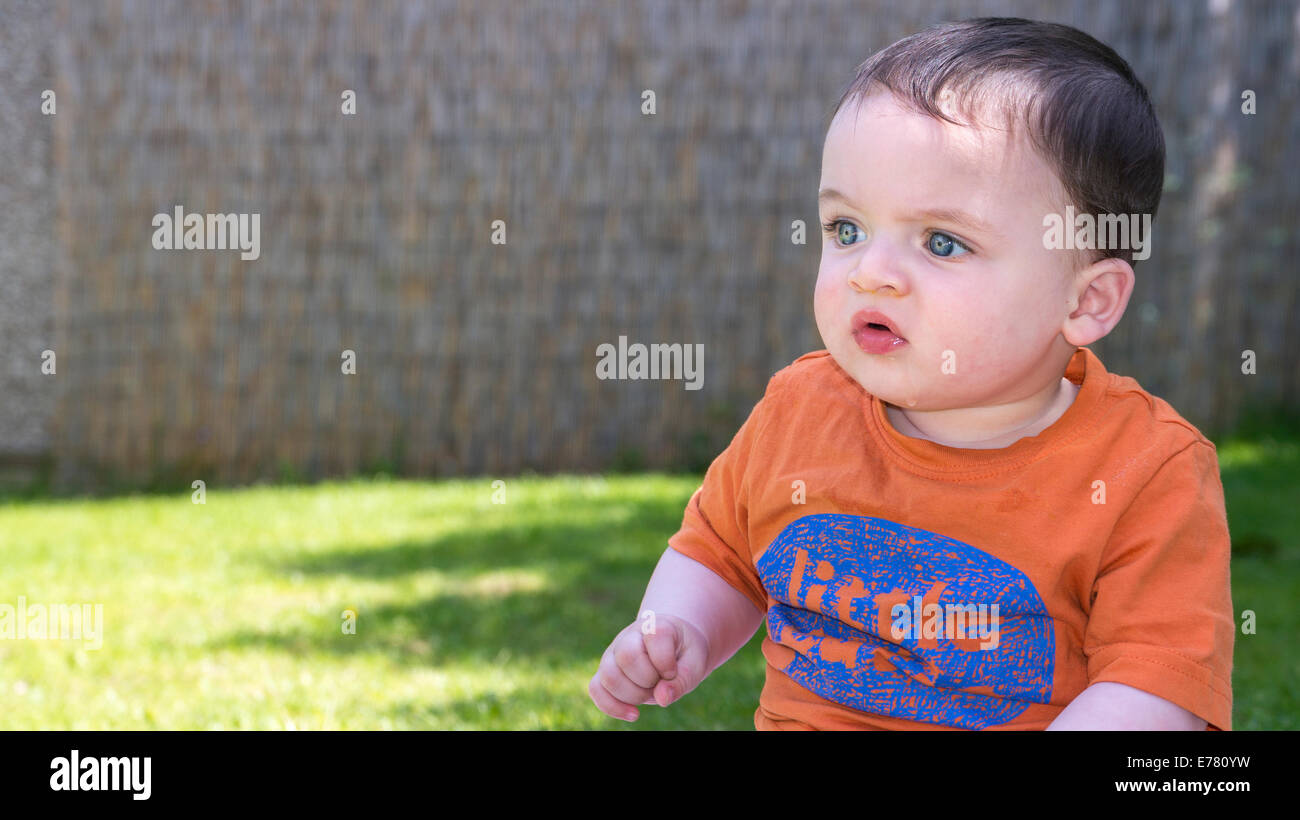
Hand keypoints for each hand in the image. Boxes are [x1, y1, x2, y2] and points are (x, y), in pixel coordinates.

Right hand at [588, 612, 710, 721]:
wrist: (674, 646)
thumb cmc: (685, 653)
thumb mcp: (696, 663)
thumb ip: (683, 679)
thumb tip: (662, 699)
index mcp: (655, 626)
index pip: (653, 637)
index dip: (665, 662)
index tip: (673, 671)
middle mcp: (629, 636)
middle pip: (627, 657)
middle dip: (648, 680)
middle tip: (662, 683)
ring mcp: (613, 653)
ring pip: (608, 676)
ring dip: (633, 695)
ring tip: (649, 694)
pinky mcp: (605, 671)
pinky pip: (596, 689)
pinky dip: (612, 707)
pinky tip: (634, 714)